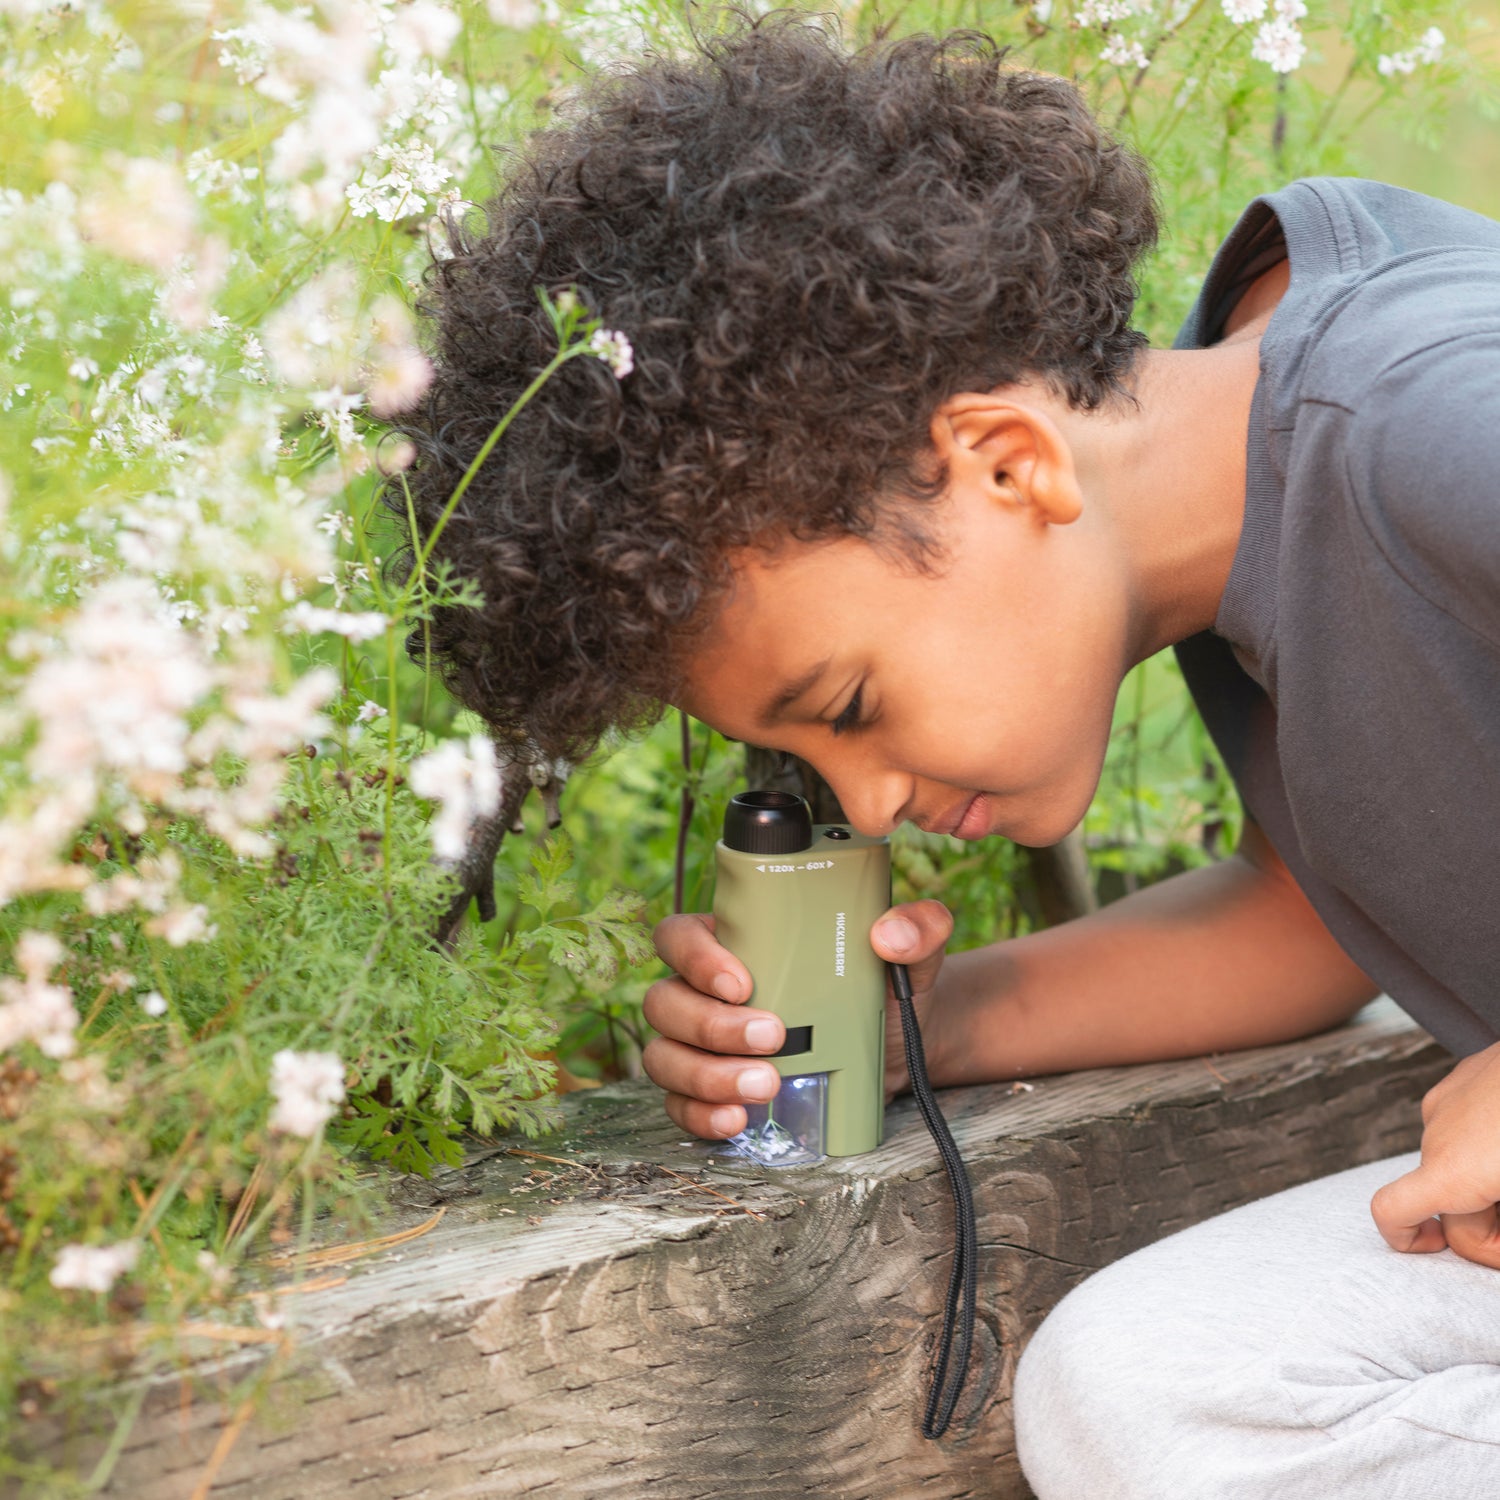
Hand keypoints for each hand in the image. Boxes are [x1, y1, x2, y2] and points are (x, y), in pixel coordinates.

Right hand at [642, 899, 952, 1138]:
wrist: (895, 1048)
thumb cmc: (883, 987)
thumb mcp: (909, 954)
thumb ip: (918, 928)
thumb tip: (891, 935)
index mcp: (732, 940)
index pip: (678, 936)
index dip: (695, 958)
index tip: (741, 983)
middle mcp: (703, 991)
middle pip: (665, 1002)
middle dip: (712, 1027)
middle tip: (775, 1039)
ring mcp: (700, 1045)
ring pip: (664, 1057)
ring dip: (707, 1076)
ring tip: (767, 1086)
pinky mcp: (712, 1091)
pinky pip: (680, 1106)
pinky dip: (700, 1116)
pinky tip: (737, 1120)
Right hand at [1370, 1039, 1499, 1267]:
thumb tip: (1495, 1241)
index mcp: (1453, 1171)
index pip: (1391, 1212)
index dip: (1408, 1242)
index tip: (1448, 1251)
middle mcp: (1436, 1134)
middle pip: (1441, 1197)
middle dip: (1482, 1222)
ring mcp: (1448, 1099)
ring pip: (1452, 1157)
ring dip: (1486, 1179)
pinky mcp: (1465, 1073)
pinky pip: (1462, 1122)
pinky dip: (1487, 1143)